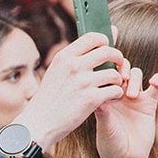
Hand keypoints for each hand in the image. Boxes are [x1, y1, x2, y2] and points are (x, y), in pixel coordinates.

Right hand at [14, 31, 128, 152]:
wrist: (39, 123)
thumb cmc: (50, 98)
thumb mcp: (57, 71)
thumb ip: (78, 56)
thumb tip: (106, 34)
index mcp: (64, 57)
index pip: (93, 37)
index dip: (105, 41)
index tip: (107, 50)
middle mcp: (74, 66)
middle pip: (108, 52)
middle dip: (118, 59)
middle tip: (117, 67)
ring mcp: (83, 82)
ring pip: (114, 74)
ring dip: (118, 80)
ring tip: (112, 86)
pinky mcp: (91, 99)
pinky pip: (115, 90)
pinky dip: (116, 94)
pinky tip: (109, 98)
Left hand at [95, 69, 157, 157]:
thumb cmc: (110, 144)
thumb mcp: (105, 128)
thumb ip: (103, 113)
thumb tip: (98, 96)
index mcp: (104, 97)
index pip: (104, 75)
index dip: (107, 71)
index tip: (108, 77)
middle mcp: (118, 95)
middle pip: (120, 71)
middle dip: (121, 71)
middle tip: (121, 80)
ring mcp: (134, 98)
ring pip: (136, 75)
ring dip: (135, 78)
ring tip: (132, 95)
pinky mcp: (149, 104)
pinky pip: (156, 87)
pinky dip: (157, 80)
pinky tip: (154, 82)